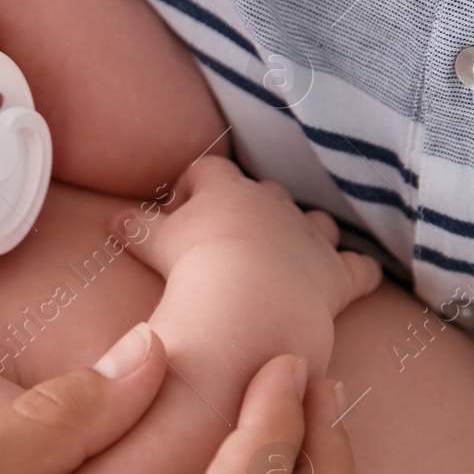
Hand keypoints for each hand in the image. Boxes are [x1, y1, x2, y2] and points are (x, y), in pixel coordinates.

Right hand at [116, 156, 379, 318]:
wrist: (248, 302)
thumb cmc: (195, 267)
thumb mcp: (154, 243)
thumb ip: (137, 228)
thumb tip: (114, 219)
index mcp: (228, 191)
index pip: (208, 171)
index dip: (192, 188)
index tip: (179, 213)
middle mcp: (274, 205)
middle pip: (265, 193)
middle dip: (248, 212)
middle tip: (224, 243)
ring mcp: (310, 238)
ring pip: (315, 223)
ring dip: (304, 235)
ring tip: (283, 260)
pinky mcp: (337, 274)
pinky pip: (359, 267)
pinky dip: (358, 272)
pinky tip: (353, 278)